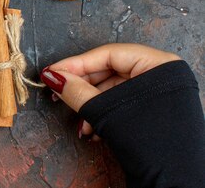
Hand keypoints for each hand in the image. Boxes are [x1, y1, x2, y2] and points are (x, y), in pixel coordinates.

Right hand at [41, 43, 180, 138]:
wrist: (175, 182)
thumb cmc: (152, 144)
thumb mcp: (107, 113)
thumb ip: (76, 92)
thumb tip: (53, 78)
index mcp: (159, 64)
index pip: (108, 54)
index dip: (76, 63)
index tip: (53, 72)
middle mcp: (162, 74)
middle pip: (110, 71)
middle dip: (82, 87)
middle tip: (58, 92)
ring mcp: (159, 94)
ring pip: (114, 90)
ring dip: (91, 105)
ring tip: (78, 120)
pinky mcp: (154, 112)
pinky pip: (122, 104)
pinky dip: (104, 115)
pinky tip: (92, 130)